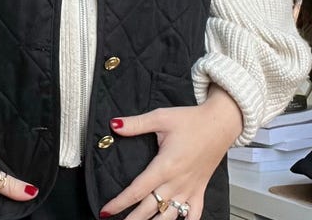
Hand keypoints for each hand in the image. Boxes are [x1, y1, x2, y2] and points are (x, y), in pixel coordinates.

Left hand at [99, 85, 242, 219]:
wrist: (220, 123)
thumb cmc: (192, 120)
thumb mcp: (161, 117)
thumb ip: (136, 124)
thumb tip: (114, 125)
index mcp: (166, 165)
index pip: (138, 190)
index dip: (120, 202)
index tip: (106, 211)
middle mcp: (177, 181)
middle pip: (150, 208)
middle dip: (132, 219)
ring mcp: (190, 188)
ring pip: (170, 216)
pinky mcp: (200, 190)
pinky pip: (193, 215)